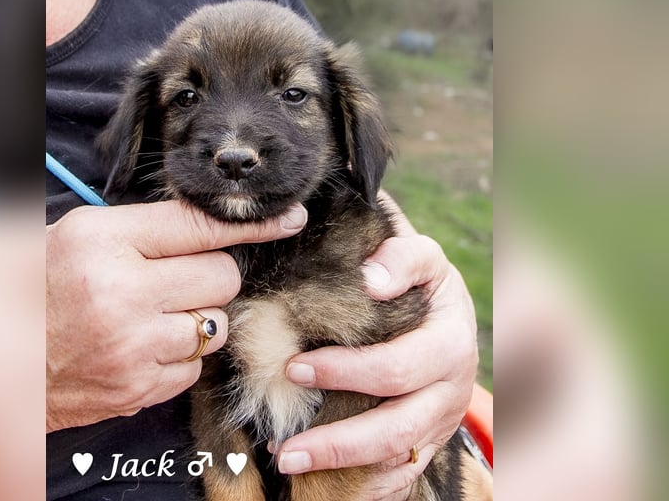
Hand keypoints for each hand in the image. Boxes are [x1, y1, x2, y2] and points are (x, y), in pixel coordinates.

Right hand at [46, 200, 306, 431]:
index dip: (251, 222)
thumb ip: (144, 229)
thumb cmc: (37, 287)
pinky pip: (195, 366)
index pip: (199, 225)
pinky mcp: (138, 388)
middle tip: (176, 277)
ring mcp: (133, 347)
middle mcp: (122, 293)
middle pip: (222, 277)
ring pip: (216, 325)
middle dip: (210, 275)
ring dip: (196, 318)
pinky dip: (180, 355)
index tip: (289, 218)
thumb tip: (211, 224)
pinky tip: (145, 346)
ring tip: (154, 314)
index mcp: (103, 242)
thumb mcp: (79, 236)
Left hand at [277, 203, 477, 499]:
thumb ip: (402, 257)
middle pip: (396, 428)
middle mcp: (450, 390)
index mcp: (449, 344)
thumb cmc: (424, 283)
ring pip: (395, 459)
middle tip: (283, 441)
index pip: (395, 367)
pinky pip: (398, 474)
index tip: (294, 368)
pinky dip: (355, 477)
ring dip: (339, 466)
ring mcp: (440, 421)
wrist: (452, 316)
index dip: (344, 372)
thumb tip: (370, 279)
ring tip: (286, 461)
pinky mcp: (428, 441)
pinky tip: (313, 470)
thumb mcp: (424, 260)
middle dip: (337, 440)